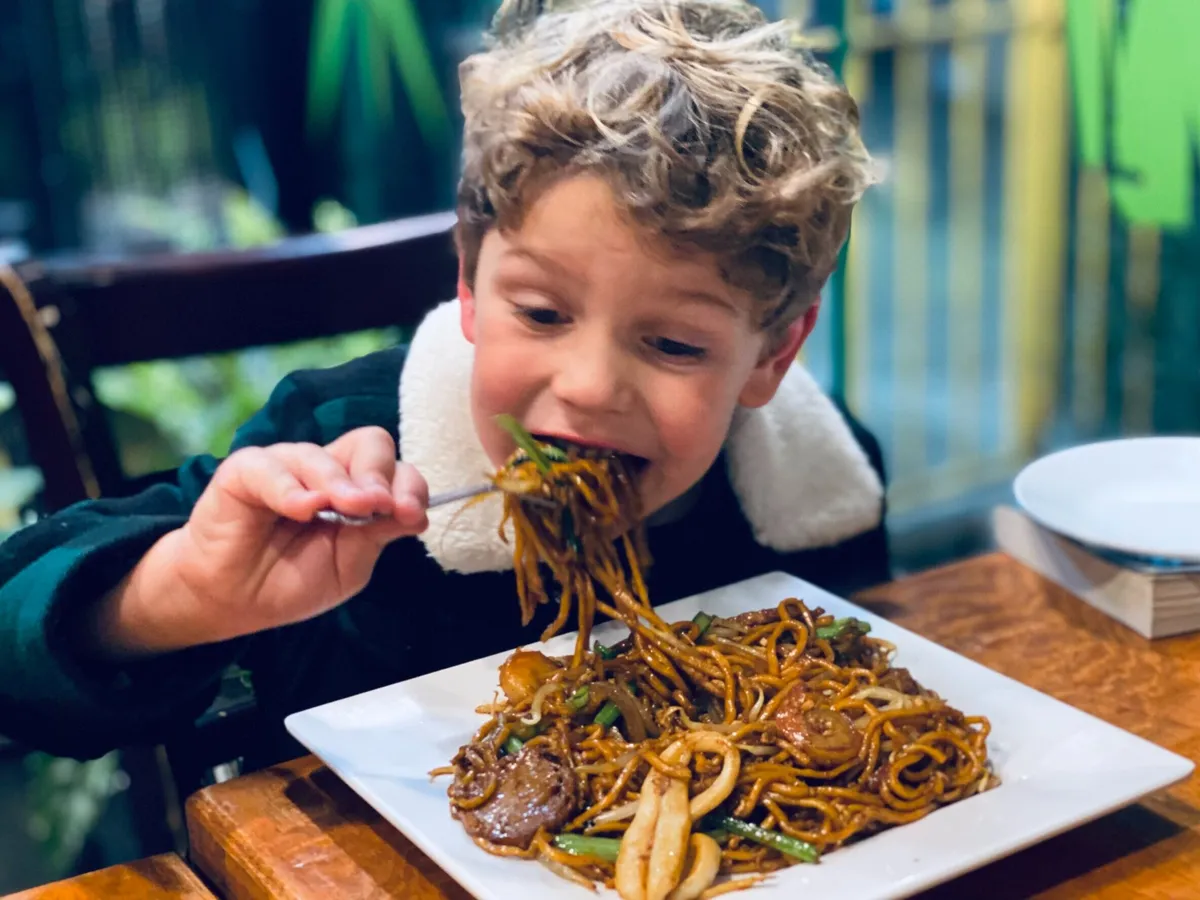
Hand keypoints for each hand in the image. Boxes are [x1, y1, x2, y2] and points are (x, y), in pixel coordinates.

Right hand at [90, 427, 427, 657]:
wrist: (235, 601)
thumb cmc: (291, 579)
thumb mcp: (347, 565)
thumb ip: (378, 535)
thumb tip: (416, 514)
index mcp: (357, 489)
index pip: (396, 470)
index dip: (410, 488)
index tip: (412, 515)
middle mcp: (326, 470)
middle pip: (370, 445)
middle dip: (380, 476)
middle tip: (379, 507)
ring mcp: (287, 466)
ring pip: (322, 456)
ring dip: (340, 484)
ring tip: (349, 509)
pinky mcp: (246, 471)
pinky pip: (272, 469)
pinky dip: (291, 489)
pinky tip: (303, 509)